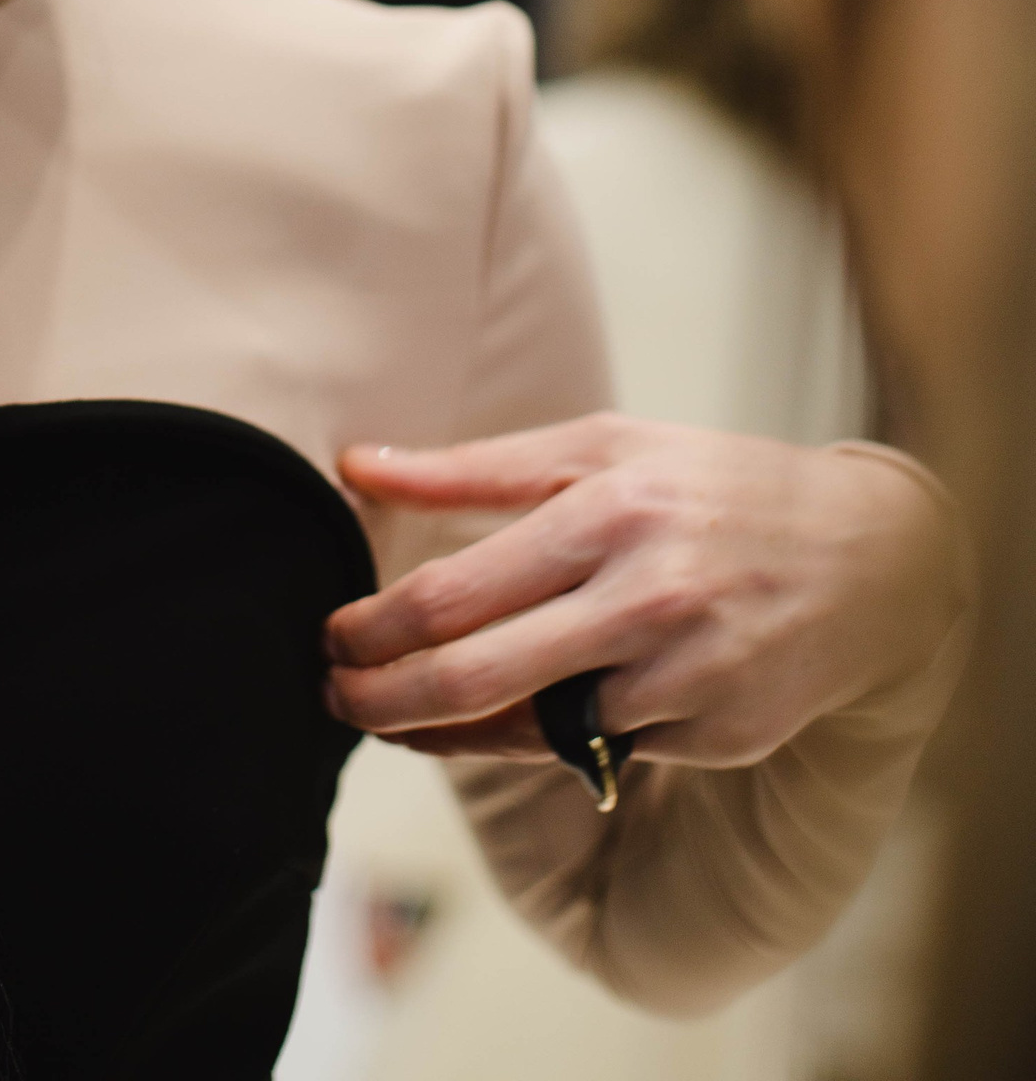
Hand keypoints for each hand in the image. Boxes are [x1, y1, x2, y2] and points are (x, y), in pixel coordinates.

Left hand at [324, 414, 963, 769]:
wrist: (870, 557)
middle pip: (476, 677)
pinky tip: (503, 721)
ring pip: (534, 730)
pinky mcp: (717, 735)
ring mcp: (684, 677)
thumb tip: (353, 465)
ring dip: (451, 731)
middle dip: (383, 698)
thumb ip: (473, 466)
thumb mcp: (601, 448)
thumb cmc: (711, 488)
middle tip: (335, 698)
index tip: (330, 636)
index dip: (375, 628)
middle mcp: (644, 598)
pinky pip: (600, 751)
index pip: (456, 592)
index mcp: (607, 512)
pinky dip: (545, 739)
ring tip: (400, 717)